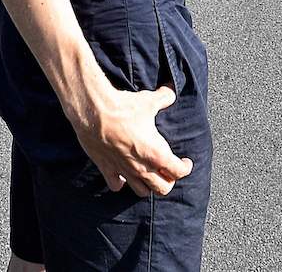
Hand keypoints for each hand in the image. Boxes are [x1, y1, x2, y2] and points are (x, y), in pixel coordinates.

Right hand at [74, 84, 192, 196]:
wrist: (95, 111)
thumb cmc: (124, 107)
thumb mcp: (149, 101)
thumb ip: (164, 97)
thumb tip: (171, 90)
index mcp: (157, 154)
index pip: (179, 172)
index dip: (185, 167)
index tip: (186, 162)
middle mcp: (142, 167)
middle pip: (163, 188)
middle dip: (169, 180)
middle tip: (169, 171)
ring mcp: (124, 171)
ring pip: (142, 191)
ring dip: (148, 185)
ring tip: (149, 175)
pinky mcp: (107, 169)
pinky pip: (117, 185)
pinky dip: (122, 183)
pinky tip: (123, 176)